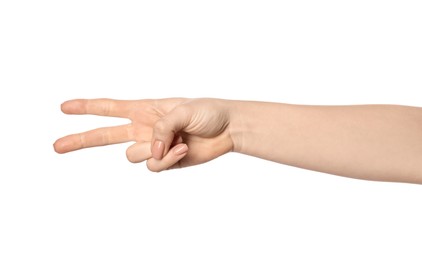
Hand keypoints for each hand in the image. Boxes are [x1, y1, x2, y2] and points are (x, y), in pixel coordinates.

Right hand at [54, 98, 233, 171]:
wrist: (228, 129)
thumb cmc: (208, 111)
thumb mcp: (183, 109)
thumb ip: (161, 128)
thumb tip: (150, 150)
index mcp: (145, 109)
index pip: (110, 108)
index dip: (87, 107)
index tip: (64, 108)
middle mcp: (144, 128)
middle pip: (105, 136)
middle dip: (81, 140)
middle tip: (57, 146)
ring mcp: (154, 146)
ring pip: (134, 156)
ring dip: (155, 150)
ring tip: (179, 139)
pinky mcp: (166, 161)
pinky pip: (155, 166)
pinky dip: (168, 159)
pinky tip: (184, 149)